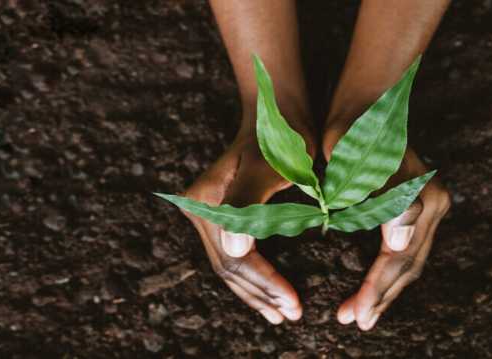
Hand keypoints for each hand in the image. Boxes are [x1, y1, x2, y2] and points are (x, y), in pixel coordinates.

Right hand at [182, 134, 310, 323]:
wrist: (275, 115)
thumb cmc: (281, 138)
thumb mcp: (271, 166)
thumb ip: (249, 202)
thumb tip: (236, 248)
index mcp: (207, 200)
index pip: (236, 257)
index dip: (265, 283)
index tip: (293, 303)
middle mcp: (198, 209)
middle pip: (228, 266)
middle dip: (261, 294)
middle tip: (291, 315)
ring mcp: (204, 213)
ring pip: (228, 266)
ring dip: (255, 293)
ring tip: (280, 314)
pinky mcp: (216, 216)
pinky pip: (231, 255)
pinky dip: (251, 278)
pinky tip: (267, 294)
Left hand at [324, 129, 450, 329]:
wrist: (367, 101)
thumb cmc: (355, 131)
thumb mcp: (360, 162)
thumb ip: (385, 202)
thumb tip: (399, 247)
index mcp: (423, 199)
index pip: (397, 258)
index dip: (374, 289)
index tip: (352, 315)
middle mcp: (434, 205)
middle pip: (408, 265)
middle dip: (380, 296)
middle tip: (353, 321)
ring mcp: (430, 205)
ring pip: (410, 260)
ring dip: (386, 289)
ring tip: (361, 312)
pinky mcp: (419, 204)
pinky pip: (407, 248)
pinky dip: (389, 271)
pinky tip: (373, 284)